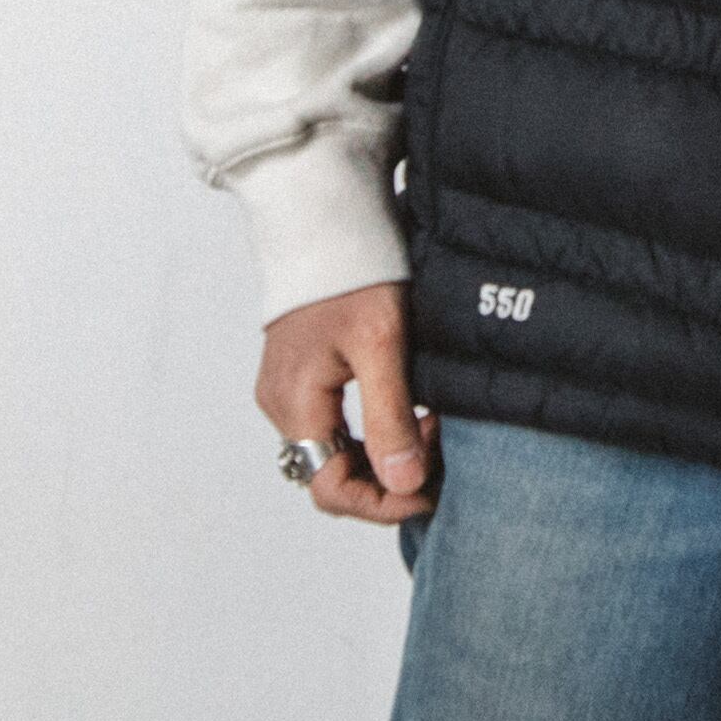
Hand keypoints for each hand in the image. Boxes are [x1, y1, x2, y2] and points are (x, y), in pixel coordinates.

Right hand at [256, 281, 437, 523]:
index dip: (382, 502)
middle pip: (331, 475)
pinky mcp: (300, 374)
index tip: (431, 489)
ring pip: (335, 452)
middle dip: (389, 477)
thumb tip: (403, 484)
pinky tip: (410, 410)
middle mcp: (281, 404)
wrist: (327, 219)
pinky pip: (334, 425)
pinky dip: (373, 431)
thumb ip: (389, 417)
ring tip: (431, 426)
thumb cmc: (354, 271)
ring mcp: (287, 389)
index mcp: (295, 403)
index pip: (331, 488)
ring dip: (384, 453)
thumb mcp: (382, 344)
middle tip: (439, 449)